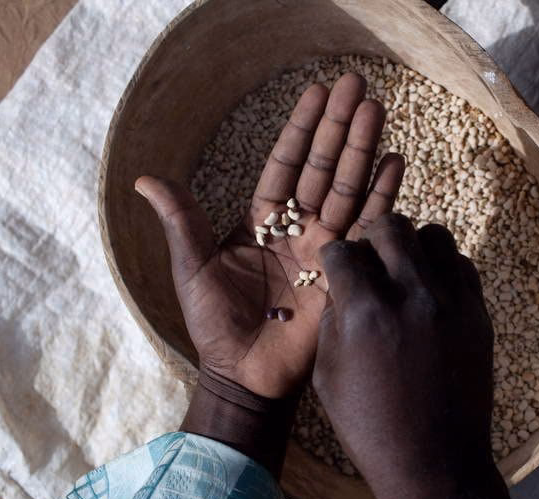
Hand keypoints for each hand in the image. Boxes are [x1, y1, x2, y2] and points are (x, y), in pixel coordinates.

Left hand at [136, 73, 404, 398]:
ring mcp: (326, 249)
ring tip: (376, 111)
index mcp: (263, 221)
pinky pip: (367, 230)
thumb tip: (144, 178)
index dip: (302, 129)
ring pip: (348, 189)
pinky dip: (381, 198)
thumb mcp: (192, 268)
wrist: (245, 373)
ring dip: (363, 151)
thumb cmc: (215, 324)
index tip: (317, 93)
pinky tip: (393, 164)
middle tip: (356, 86)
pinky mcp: (346, 273)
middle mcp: (299, 228)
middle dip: (339, 127)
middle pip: (323, 168)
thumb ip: (181, 221)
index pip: (287, 164)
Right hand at [314, 213, 494, 487]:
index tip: (337, 267)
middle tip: (369, 259)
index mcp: (366, 312)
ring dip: (412, 246)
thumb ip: (333, 318)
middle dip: (371, 237)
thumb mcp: (328, 374)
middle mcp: (412, 296)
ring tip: (403, 270)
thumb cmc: (370, 425)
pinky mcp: (479, 314)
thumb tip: (343, 284)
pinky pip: (462, 265)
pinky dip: (443, 268)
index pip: (343, 251)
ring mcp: (453, 302)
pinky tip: (430, 291)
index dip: (334, 257)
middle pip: (390, 227)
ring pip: (434, 236)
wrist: (435, 461)